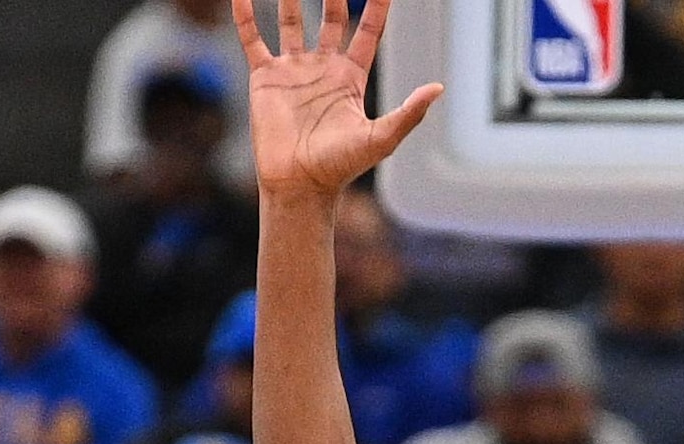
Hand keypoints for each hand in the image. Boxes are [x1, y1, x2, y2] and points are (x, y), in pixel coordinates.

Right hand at [239, 0, 440, 202]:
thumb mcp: (380, 139)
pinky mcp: (265, 78)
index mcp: (351, 77)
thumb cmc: (339, 167)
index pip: (367, 31)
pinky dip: (245, 16)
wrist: (298, 185)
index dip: (376, 7)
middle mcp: (322, 68)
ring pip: (291, 21)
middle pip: (330, 17)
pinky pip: (253, 39)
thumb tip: (438, 88)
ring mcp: (293, 70)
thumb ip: (409, 112)